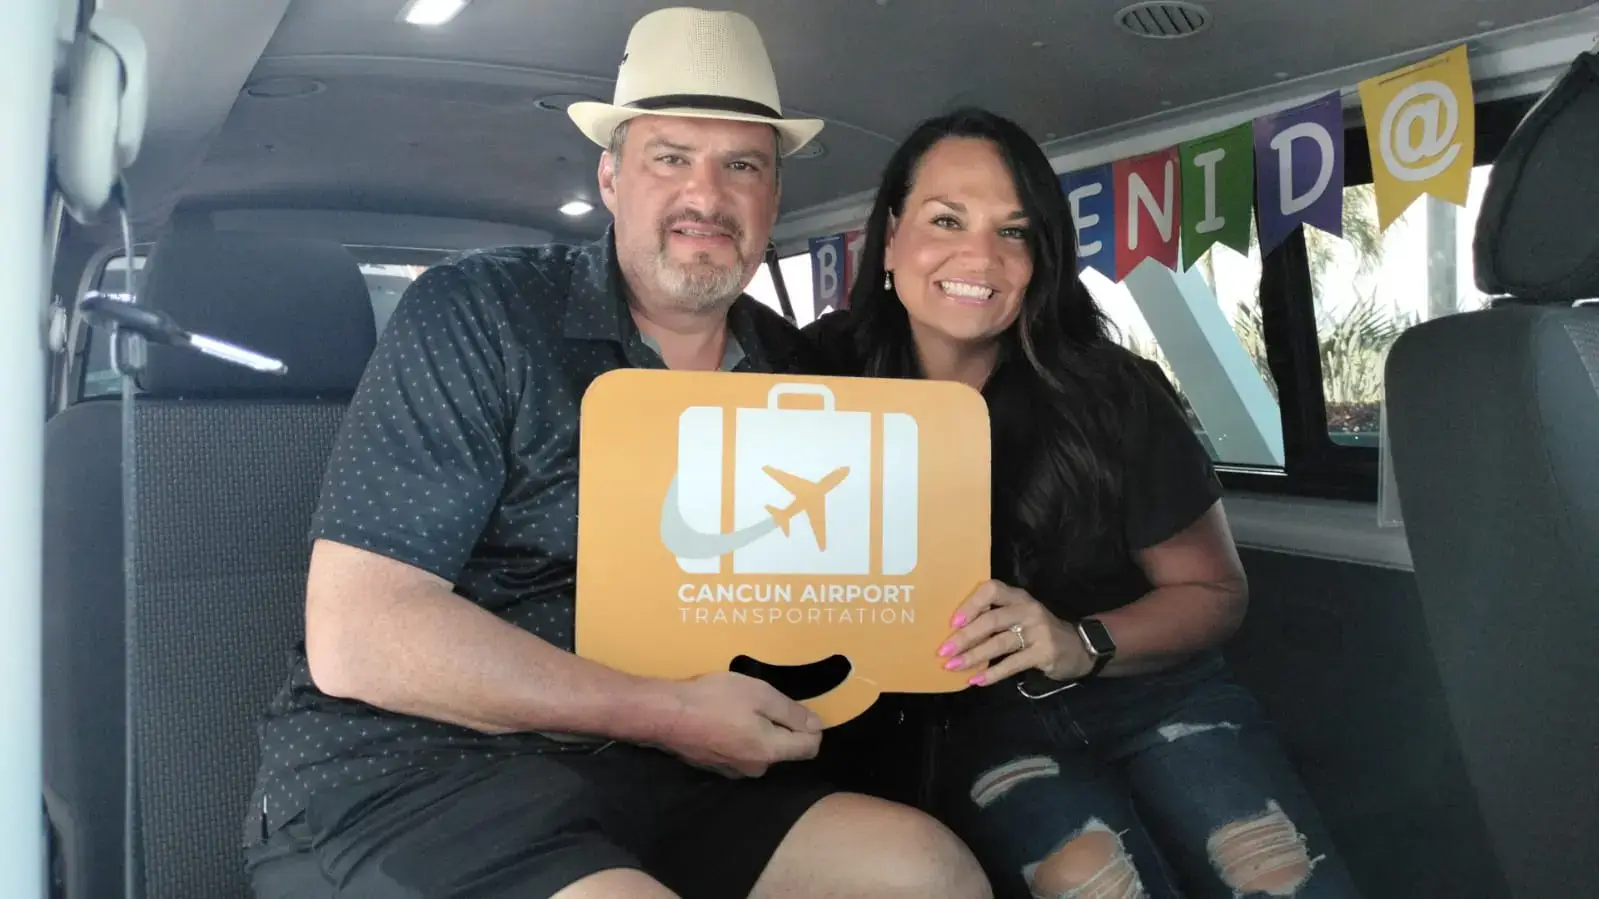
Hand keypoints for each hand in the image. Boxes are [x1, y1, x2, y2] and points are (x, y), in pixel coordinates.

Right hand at [650, 671, 823, 777]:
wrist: (665, 715)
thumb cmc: (715, 699)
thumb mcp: (760, 695)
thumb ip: (792, 712)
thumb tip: (817, 725)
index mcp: (770, 752)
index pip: (810, 748)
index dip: (811, 726)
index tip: (795, 707)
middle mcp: (756, 768)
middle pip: (783, 748)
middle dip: (779, 727)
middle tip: (758, 702)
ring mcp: (733, 771)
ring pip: (759, 749)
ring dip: (756, 731)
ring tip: (736, 708)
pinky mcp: (715, 767)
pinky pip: (739, 751)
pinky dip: (737, 736)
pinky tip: (720, 719)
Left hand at [939, 580, 1092, 685]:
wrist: (1079, 647)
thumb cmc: (1038, 630)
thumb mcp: (1020, 616)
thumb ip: (995, 617)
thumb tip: (954, 633)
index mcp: (1017, 597)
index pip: (992, 590)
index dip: (971, 604)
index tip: (952, 622)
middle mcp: (1027, 609)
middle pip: (991, 620)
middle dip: (964, 637)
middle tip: (943, 651)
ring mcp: (1038, 631)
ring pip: (999, 643)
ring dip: (973, 657)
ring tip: (953, 667)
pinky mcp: (1044, 652)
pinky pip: (1013, 663)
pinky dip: (992, 673)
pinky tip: (976, 680)